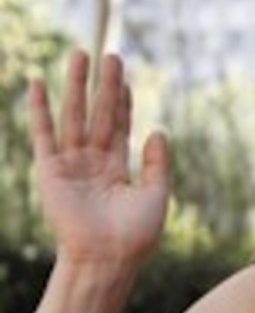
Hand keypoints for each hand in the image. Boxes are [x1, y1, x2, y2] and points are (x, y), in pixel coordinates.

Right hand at [28, 50, 169, 266]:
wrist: (107, 259)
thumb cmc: (135, 236)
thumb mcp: (156, 195)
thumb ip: (157, 163)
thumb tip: (158, 131)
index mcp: (117, 168)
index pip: (120, 125)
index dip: (123, 101)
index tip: (123, 76)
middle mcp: (93, 162)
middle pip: (99, 113)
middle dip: (102, 84)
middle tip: (108, 54)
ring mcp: (71, 164)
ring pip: (74, 116)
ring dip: (75, 85)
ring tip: (79, 54)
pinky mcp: (50, 170)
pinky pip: (44, 134)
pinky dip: (40, 109)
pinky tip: (39, 84)